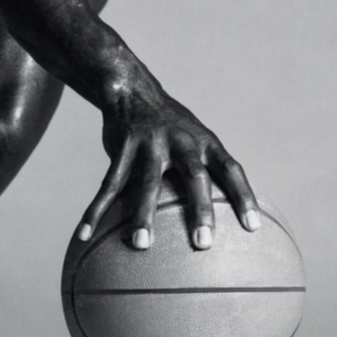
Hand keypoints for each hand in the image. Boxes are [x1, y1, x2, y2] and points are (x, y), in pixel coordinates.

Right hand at [77, 72, 258, 251]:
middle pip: (195, 176)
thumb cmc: (172, 128)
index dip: (243, 196)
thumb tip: (220, 215)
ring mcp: (150, 143)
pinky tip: (84, 234)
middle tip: (203, 243)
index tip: (252, 227)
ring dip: (144, 215)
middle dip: (201, 210)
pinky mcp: (122, 146)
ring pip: (148, 182)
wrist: (133, 90)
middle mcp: (182, 141)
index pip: (231, 170)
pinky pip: (108, 184)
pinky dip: (95, 210)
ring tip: (141, 245)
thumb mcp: (196, 140)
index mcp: (205, 143)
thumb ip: (208, 171)